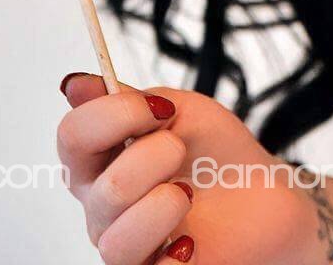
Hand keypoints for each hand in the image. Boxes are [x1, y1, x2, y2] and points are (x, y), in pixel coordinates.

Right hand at [56, 72, 318, 263]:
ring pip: (115, 241)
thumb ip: (125, 99)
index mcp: (99, 160)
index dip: (112, 115)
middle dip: (152, 159)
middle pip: (101, 188)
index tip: (158, 108)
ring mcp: (126, 246)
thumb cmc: (214, 151)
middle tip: (179, 150)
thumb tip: (74, 85)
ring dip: (162, 208)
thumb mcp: (176, 109)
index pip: (72, 137)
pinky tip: (190, 241)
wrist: (260, 193)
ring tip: (187, 194)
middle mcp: (102, 207)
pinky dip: (172, 258)